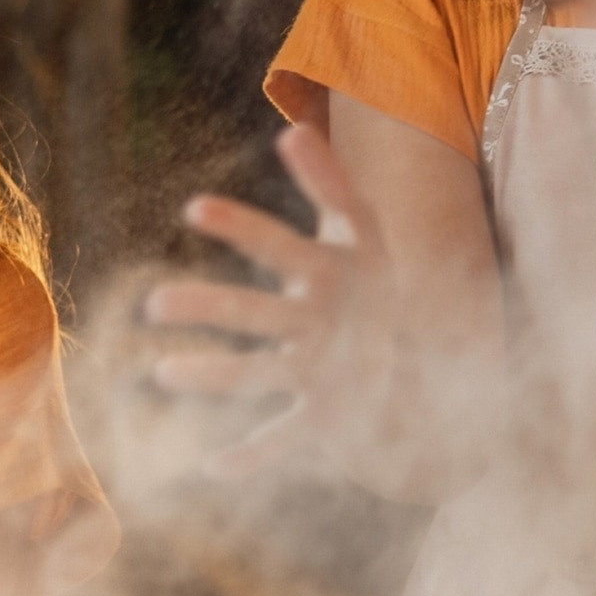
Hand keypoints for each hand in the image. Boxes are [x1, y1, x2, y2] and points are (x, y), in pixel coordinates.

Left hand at [143, 123, 397, 476]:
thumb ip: (330, 184)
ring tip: (163, 373)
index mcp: (332, 274)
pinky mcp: (328, 418)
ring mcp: (325, 372)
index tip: (191, 209)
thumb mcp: (365, 236)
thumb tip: (293, 128)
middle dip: (206, 308)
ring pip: (259, 375)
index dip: (240, 227)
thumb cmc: (384, 288)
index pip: (281, 245)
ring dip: (211, 376)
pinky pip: (284, 441)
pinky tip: (210, 467)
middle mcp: (325, 322)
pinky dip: (251, 457)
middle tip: (152, 305)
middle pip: (256, 313)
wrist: (442, 364)